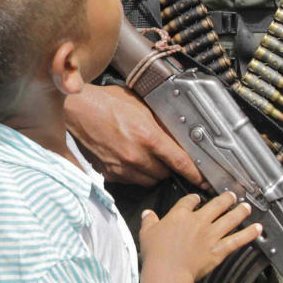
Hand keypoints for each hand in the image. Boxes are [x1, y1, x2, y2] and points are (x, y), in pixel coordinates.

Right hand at [65, 83, 203, 185]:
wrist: (77, 109)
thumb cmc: (107, 102)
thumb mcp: (142, 106)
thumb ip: (160, 123)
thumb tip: (177, 135)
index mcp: (148, 136)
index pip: (180, 162)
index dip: (196, 174)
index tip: (205, 180)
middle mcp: (136, 156)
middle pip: (165, 174)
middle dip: (169, 167)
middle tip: (165, 155)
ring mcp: (122, 167)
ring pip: (149, 180)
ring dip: (153, 172)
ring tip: (147, 155)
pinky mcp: (110, 173)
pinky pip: (131, 180)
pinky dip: (135, 173)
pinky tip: (131, 158)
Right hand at [139, 190, 261, 282]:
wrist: (169, 271)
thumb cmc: (156, 254)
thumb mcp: (147, 233)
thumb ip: (149, 221)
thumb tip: (148, 214)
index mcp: (180, 215)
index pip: (189, 201)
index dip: (194, 198)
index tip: (197, 198)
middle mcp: (199, 221)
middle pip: (215, 205)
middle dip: (225, 199)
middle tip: (231, 195)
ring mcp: (211, 235)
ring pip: (230, 219)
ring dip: (240, 212)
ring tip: (246, 206)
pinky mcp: (219, 250)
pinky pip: (238, 240)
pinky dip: (249, 234)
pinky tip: (258, 228)